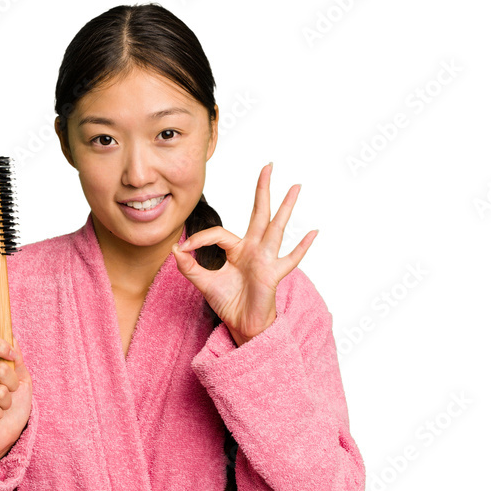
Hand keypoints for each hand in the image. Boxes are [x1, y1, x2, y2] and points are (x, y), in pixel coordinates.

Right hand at [0, 334, 31, 475]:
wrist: (6, 437)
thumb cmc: (12, 409)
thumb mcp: (20, 381)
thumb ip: (16, 360)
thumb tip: (12, 337)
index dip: (2, 347)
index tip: (14, 357)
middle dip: (13, 385)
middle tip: (9, 395)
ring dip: (6, 404)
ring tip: (0, 409)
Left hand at [172, 163, 316, 345]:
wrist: (241, 324)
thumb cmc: (228, 302)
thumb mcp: (204, 283)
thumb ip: (189, 267)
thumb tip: (176, 249)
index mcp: (237, 249)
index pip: (219, 233)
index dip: (200, 238)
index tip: (185, 248)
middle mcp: (254, 249)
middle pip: (259, 214)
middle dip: (263, 190)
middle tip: (268, 166)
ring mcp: (266, 259)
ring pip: (276, 228)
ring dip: (285, 207)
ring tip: (295, 187)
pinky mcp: (273, 274)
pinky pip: (290, 259)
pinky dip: (302, 247)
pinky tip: (313, 232)